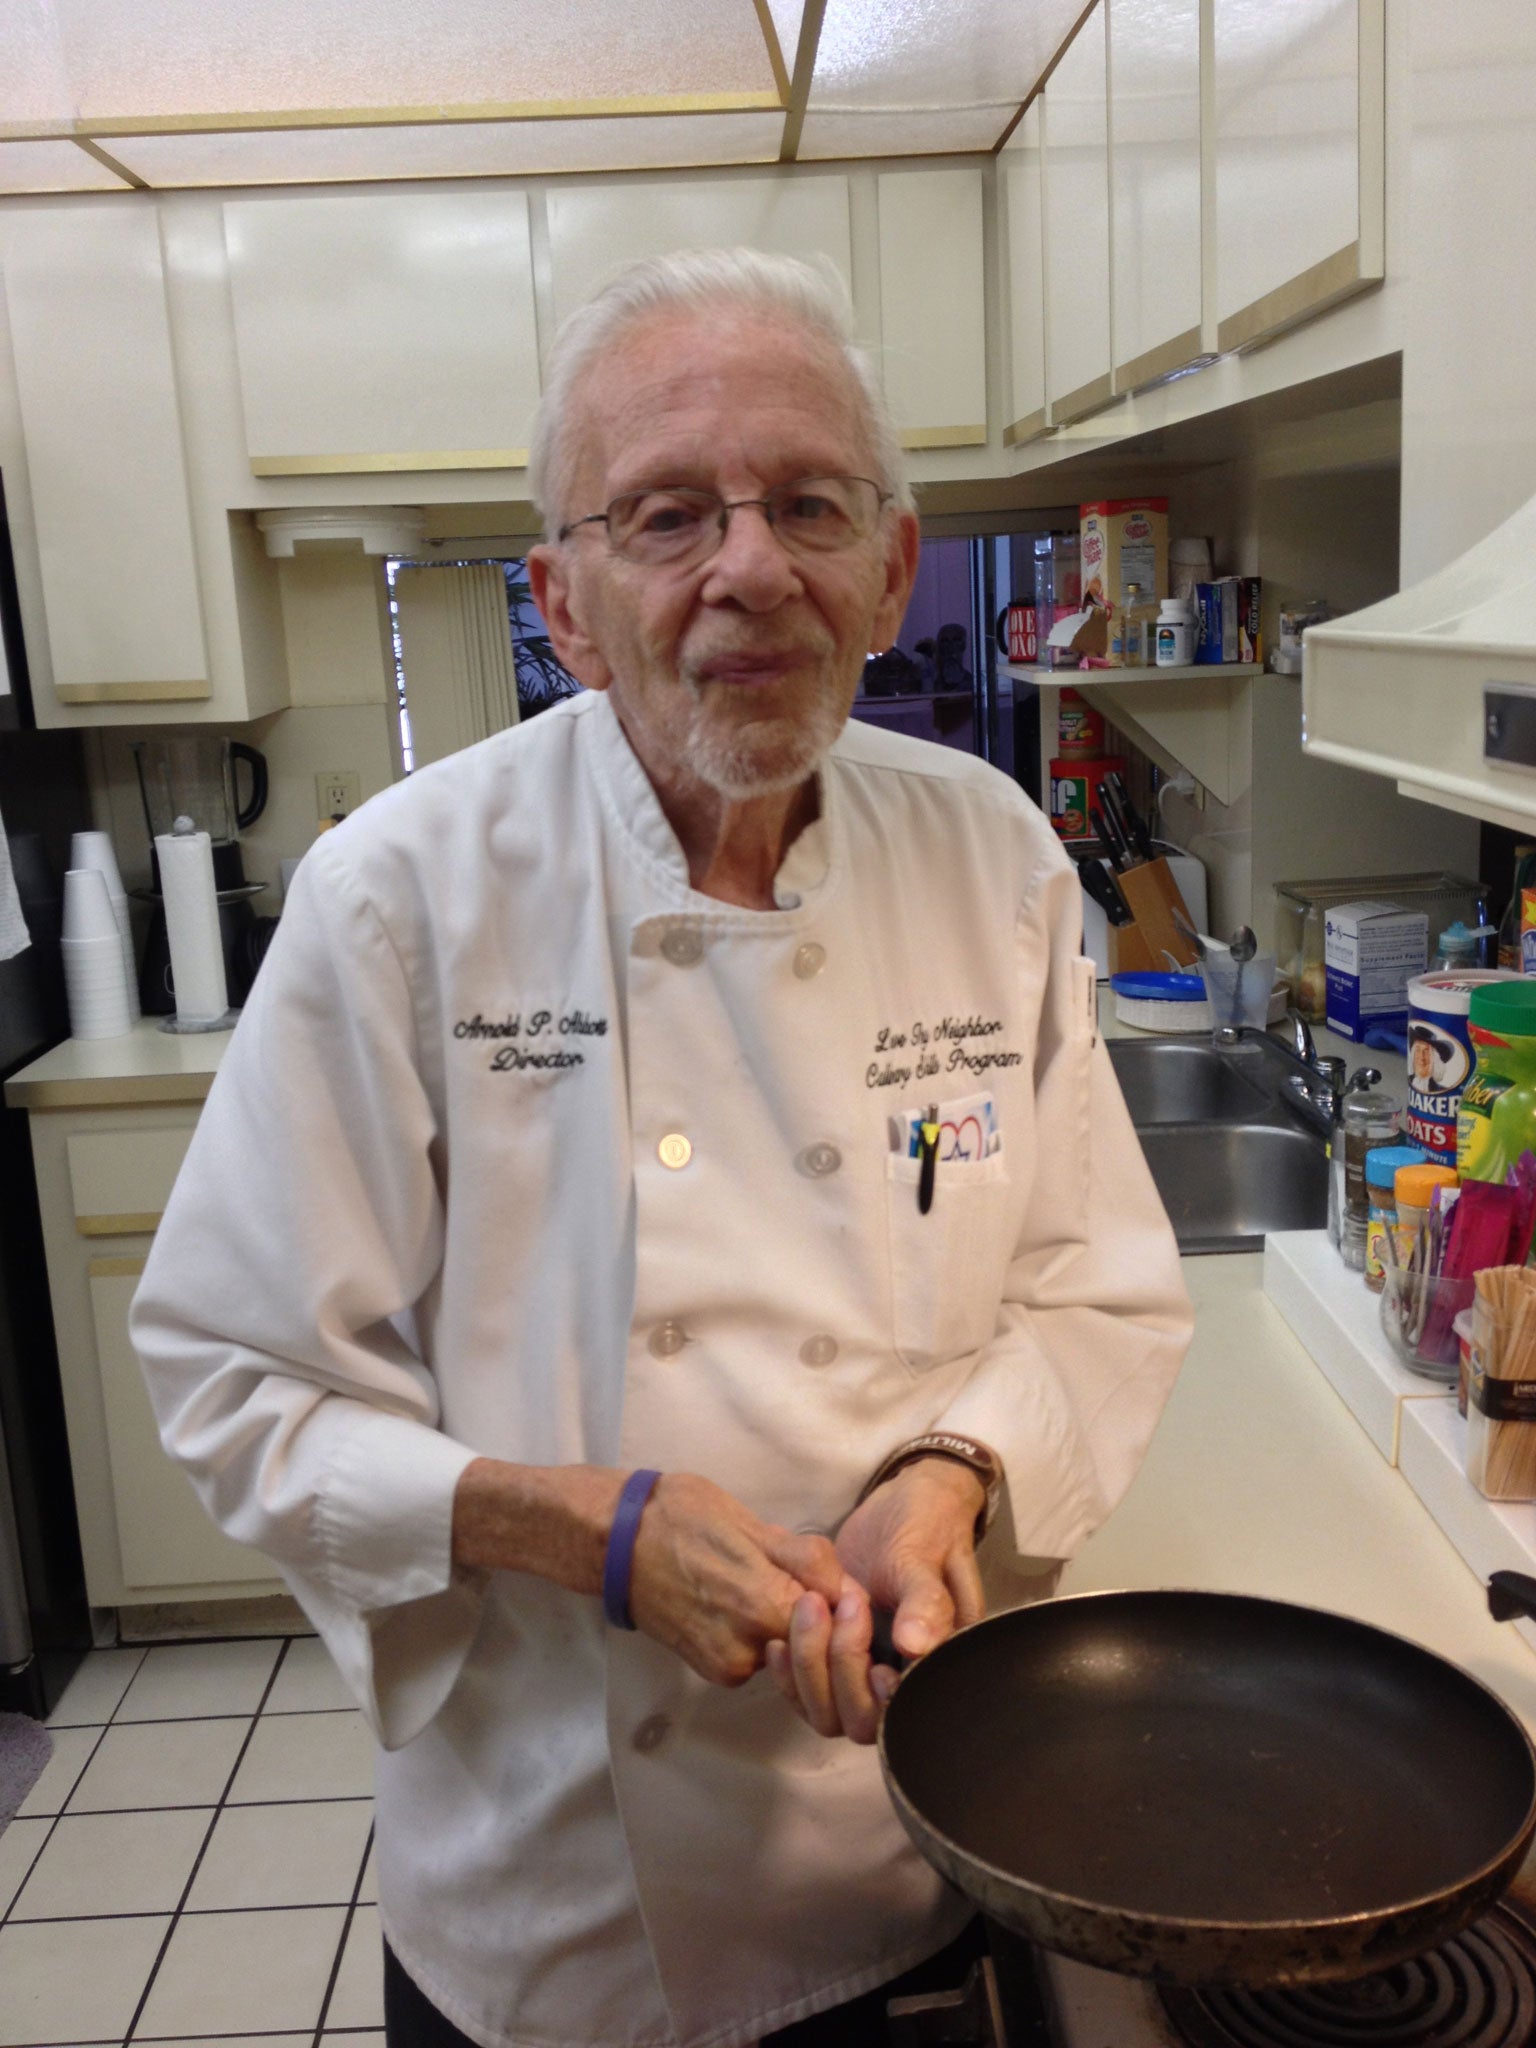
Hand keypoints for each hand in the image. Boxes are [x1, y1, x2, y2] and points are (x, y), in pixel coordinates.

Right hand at [628, 1472, 845, 1689]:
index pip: (840, 1623)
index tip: (837, 1581)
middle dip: (818, 1615)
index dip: (846, 1602)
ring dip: (788, 1625)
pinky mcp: (712, 1671)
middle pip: (816, 1644)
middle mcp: (752, 1648)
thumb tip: (850, 1591)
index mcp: (767, 1606)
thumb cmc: (683, 1517)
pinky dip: (759, 1634)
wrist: (616, 1542)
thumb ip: (809, 1562)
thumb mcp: (754, 1524)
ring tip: (760, 1583)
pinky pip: (757, 1658)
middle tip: (796, 1576)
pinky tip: (739, 1601)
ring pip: (787, 1652)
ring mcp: (729, 1666)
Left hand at [763, 1457, 986, 1746]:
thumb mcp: (925, 1557)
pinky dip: (789, 1671)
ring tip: (807, 1605)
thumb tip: (916, 1646)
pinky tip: (778, 1639)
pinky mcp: (832, 1660)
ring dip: (809, 1668)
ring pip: (828, 1712)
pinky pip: (806, 1690)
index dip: (880, 1699)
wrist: (900, 1505)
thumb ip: (924, 1601)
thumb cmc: (923, 1528)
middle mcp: (900, 1682)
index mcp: (936, 1666)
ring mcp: (863, 1674)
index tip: (870, 1659)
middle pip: (861, 1721)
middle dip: (838, 1670)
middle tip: (827, 1605)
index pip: (906, 1713)